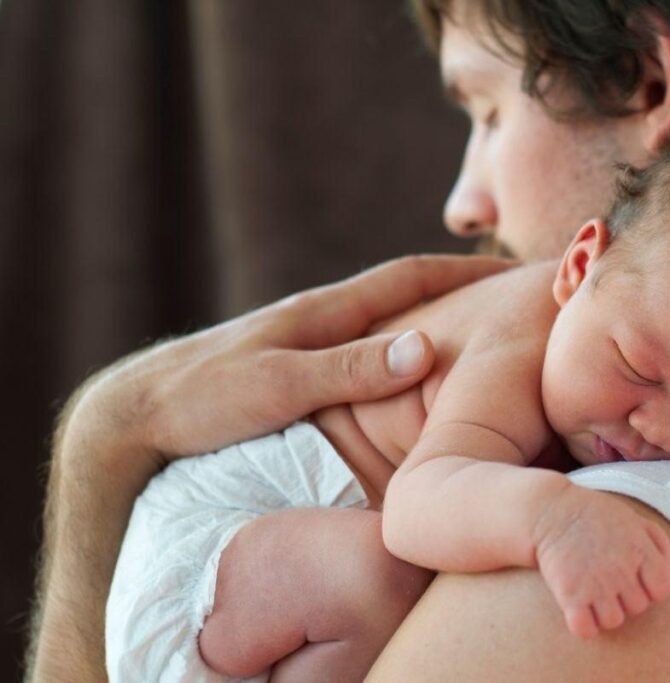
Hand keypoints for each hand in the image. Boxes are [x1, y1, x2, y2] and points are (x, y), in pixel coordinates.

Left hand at [28, 254, 511, 682]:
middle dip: (461, 291)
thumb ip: (350, 369)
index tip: (516, 271)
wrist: (136, 414)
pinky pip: (367, 350)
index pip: (411, 277)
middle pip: (407, 293)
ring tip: (478, 337)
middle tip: (512, 300)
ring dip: (435, 321)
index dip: (465, 273)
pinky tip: (412, 375)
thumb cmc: (203, 399)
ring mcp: (312, 340)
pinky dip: (402, 351)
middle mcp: (324, 319)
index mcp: (326, 312)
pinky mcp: (299, 367)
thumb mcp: (278, 383)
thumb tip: (428, 347)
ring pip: (388, 322)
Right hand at [533, 487, 669, 638]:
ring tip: (592, 592)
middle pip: (638, 607)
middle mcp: (621, 569)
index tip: (636, 579)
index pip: (662, 589)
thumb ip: (656, 539)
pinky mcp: (569, 595)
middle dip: (625, 597)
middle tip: (607, 579)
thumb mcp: (632, 517)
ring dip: (604, 611)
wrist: (550, 510)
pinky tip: (578, 607)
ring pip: (614, 621)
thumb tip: (667, 563)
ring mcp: (595, 583)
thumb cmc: (594, 514)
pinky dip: (583, 625)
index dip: (650, 587)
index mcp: (639, 549)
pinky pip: (585, 629)